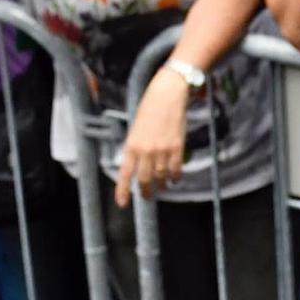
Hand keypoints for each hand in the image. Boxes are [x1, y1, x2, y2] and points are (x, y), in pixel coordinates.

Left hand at [114, 65, 194, 205]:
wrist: (167, 94)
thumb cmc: (149, 109)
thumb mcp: (135, 129)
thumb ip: (135, 148)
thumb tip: (137, 166)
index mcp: (131, 145)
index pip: (125, 174)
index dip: (123, 191)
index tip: (122, 204)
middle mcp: (145, 150)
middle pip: (145, 180)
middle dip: (146, 192)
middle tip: (147, 196)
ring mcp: (162, 150)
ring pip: (161, 177)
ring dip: (162, 184)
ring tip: (162, 186)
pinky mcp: (176, 147)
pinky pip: (175, 169)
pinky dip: (175, 177)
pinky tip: (174, 179)